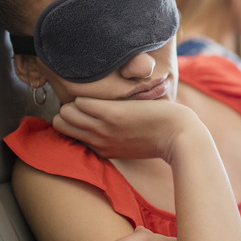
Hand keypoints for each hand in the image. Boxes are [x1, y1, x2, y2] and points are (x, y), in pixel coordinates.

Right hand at [52, 97, 200, 161]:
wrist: (180, 137)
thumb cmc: (162, 137)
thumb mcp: (132, 145)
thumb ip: (115, 138)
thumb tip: (110, 125)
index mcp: (102, 149)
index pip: (68, 134)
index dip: (73, 119)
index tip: (86, 109)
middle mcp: (98, 141)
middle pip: (60, 124)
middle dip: (69, 109)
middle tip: (89, 99)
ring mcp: (103, 129)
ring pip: (65, 113)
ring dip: (76, 100)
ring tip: (96, 93)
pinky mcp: (112, 114)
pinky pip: (81, 102)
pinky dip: (89, 94)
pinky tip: (105, 91)